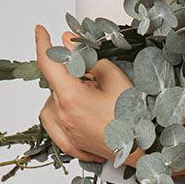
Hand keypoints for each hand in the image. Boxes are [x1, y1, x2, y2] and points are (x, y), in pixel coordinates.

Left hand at [35, 24, 134, 161]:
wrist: (144, 153)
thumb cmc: (133, 119)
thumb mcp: (115, 78)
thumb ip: (87, 58)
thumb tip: (67, 43)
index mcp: (70, 97)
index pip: (47, 63)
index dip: (42, 43)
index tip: (41, 30)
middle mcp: (62, 115)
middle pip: (56, 83)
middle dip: (72, 75)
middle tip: (98, 80)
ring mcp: (65, 131)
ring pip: (53, 102)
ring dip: (66, 94)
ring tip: (94, 99)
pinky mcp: (70, 144)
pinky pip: (54, 124)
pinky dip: (61, 115)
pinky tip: (77, 113)